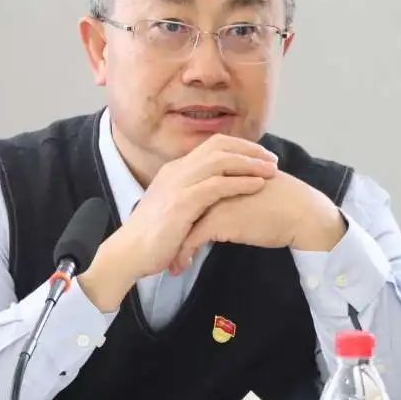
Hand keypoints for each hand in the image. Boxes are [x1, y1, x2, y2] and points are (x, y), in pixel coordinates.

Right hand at [77, 134, 278, 310]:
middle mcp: (177, 171)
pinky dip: (240, 183)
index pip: (211, 146)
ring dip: (250, 164)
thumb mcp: (172, 210)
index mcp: (175, 170)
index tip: (260, 156)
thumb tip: (212, 200)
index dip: (239, 147)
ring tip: (272, 170)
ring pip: (221, 161)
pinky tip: (258, 186)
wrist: (128, 253)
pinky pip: (217, 185)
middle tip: (272, 159)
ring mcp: (178, 185)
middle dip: (249, 150)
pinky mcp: (182, 203)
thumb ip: (191, 199)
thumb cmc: (152, 238)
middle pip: (219, 146)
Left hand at [168, 170, 345, 273]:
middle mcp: (211, 183)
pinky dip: (182, 255)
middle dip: (168, 233)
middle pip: (178, 209)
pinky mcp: (218, 219)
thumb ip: (228, 197)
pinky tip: (181, 267)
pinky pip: (191, 239)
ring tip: (169, 264)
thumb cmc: (280, 205)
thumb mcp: (247, 194)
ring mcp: (213, 200)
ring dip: (171, 247)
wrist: (301, 212)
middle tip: (160, 252)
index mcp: (217, 174)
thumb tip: (216, 214)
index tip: (170, 236)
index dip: (176, 218)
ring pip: (180, 225)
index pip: (185, 195)